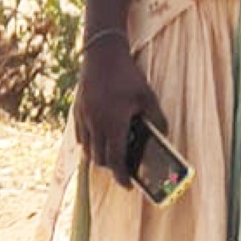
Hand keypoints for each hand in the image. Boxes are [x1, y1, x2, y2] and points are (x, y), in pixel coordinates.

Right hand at [75, 35, 164, 181]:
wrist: (102, 54)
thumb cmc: (126, 75)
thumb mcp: (148, 96)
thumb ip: (157, 119)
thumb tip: (163, 134)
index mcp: (113, 124)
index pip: (115, 160)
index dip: (122, 177)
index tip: (128, 185)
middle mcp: (95, 125)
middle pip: (99, 159)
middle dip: (111, 168)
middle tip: (121, 168)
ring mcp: (83, 117)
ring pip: (87, 148)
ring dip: (98, 156)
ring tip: (109, 153)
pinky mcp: (76, 110)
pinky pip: (80, 135)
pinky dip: (88, 142)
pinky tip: (98, 137)